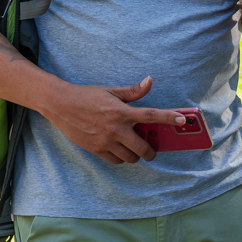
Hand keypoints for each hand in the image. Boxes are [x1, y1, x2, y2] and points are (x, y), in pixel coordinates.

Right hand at [39, 76, 184, 164]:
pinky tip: (120, 149)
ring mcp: (105, 142)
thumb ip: (133, 91)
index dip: (169, 118)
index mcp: (121, 112)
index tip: (181, 120)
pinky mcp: (95, 149)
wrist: (60, 105)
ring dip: (136, 155)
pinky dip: (121, 157)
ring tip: (135, 148)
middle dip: (151, 151)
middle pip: (142, 148)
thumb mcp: (112, 91)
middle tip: (152, 148)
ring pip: (130, 158)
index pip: (151, 116)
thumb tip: (150, 81)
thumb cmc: (87, 96)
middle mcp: (115, 129)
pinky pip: (115, 160)